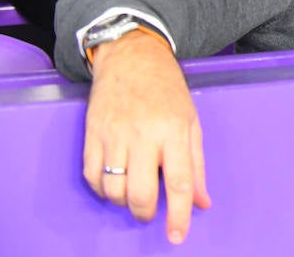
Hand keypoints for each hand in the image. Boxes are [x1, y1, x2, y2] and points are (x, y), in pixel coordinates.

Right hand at [83, 31, 210, 243]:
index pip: (179, 182)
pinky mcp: (91, 134)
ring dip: (123, 202)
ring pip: (113, 189)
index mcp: (174, 131)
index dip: (179, 215)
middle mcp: (144, 135)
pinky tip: (114, 182)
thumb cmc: (168, 90)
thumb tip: (202, 202)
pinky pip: (92, 176)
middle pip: (140, 192)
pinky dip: (102, 189)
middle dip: (145, 213)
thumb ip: (196, 164)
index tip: (177, 236)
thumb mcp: (191, 122)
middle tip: (150, 211)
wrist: (131, 57)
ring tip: (133, 194)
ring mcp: (114, 135)